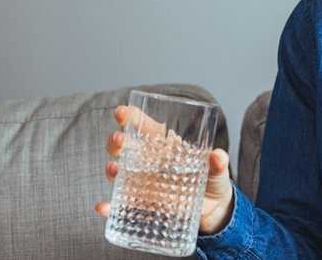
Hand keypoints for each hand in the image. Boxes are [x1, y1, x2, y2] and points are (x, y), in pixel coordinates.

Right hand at [94, 105, 235, 234]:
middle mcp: (149, 162)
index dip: (131, 117)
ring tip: (114, 169)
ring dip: (112, 169)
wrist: (213, 210)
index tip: (122, 112)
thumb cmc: (212, 181)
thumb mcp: (217, 170)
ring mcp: (143, 183)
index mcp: (165, 146)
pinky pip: (121, 205)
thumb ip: (218, 162)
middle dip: (116, 141)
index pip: (144, 126)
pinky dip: (109, 207)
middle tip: (119, 140)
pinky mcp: (143, 204)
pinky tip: (103, 207)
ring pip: (119, 172)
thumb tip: (217, 156)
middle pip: (125, 147)